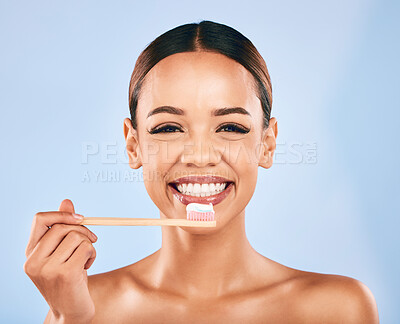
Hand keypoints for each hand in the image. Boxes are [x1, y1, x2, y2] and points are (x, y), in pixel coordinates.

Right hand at [23, 199, 97, 322]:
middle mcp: (34, 261)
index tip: (80, 218)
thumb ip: (63, 228)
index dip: (61, 214)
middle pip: (61, 227)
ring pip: (76, 237)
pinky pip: (86, 248)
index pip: (40, 219)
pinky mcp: (65, 274)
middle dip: (82, 230)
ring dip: (89, 245)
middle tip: (92, 239)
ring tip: (86, 258)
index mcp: (30, 254)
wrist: (71, 311)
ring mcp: (48, 269)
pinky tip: (87, 267)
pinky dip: (92, 253)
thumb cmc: (68, 279)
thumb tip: (67, 201)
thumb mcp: (63, 253)